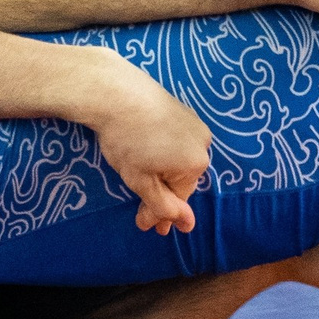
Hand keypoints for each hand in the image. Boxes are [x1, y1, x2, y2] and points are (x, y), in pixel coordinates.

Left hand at [90, 55, 212, 234]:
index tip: (145, 226)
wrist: (114, 92)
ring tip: (141, 174)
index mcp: (196, 164)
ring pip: (178, 161)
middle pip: (181, 179)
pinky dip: (162, 152)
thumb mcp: (141, 181)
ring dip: (162, 172)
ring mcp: (195, 124)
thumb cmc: (126, 140)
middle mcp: (203, 144)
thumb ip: (164, 206)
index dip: (159, 214)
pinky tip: (147, 152)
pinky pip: (176, 142)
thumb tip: (189, 226)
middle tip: (140, 209)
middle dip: (162, 193)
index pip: (178, 199)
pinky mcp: (182, 111)